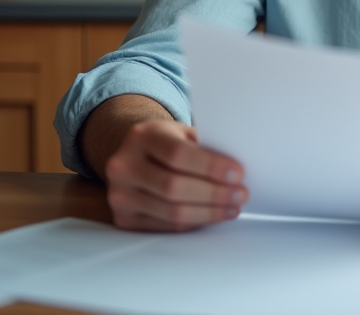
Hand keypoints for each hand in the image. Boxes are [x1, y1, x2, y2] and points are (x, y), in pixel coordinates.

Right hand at [103, 119, 248, 231]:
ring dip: (208, 213)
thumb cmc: (166, 142)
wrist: (133, 155)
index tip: (238, 173)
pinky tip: (211, 216)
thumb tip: (236, 172)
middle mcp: (123, 166)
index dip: (210, 167)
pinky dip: (194, 223)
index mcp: (141, 137)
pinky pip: (166, 227)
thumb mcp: (181, 133)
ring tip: (232, 208)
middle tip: (240, 195)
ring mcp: (120, 195)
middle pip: (174, 187)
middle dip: (214, 194)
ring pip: (171, 212)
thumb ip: (204, 146)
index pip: (177, 154)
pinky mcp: (123, 218)